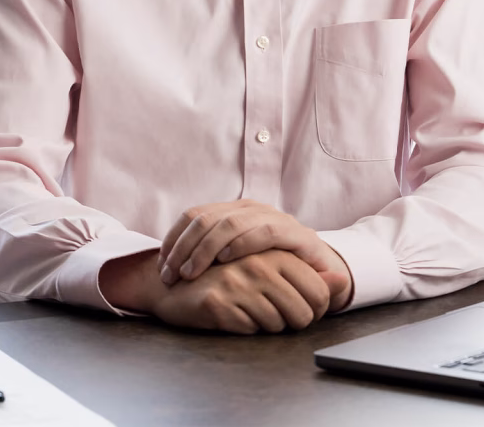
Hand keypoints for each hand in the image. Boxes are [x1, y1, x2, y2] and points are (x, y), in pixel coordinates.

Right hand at [99, 249, 329, 332]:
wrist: (173, 282)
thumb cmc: (226, 275)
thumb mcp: (270, 267)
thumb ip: (308, 274)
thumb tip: (342, 279)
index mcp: (274, 249)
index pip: (319, 292)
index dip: (314, 309)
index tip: (297, 308)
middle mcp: (259, 262)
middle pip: (303, 313)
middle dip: (293, 322)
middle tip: (272, 313)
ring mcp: (238, 282)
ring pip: (278, 325)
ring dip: (267, 325)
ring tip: (247, 308)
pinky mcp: (218, 303)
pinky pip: (251, 331)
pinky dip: (246, 328)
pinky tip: (231, 313)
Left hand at [158, 200, 352, 310]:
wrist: (322, 274)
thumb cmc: (272, 268)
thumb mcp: (238, 259)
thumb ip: (211, 254)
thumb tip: (170, 261)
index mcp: (234, 210)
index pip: (194, 215)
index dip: (174, 238)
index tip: (161, 265)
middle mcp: (251, 209)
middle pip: (206, 219)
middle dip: (183, 247)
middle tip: (171, 275)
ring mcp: (273, 218)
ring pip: (230, 223)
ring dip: (205, 249)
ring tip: (191, 273)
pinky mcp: (294, 234)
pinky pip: (263, 232)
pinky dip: (242, 244)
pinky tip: (226, 260)